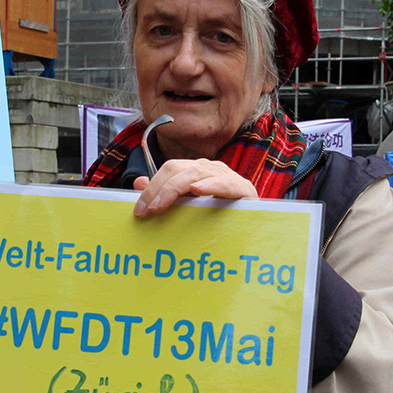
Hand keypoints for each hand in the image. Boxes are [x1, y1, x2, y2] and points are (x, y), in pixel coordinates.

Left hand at [133, 158, 257, 216]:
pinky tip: (197, 190)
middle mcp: (210, 168)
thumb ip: (164, 194)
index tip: (138, 210)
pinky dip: (209, 186)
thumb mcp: (188, 205)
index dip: (151, 188)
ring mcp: (226, 176)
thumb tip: (137, 183)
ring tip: (161, 205)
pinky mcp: (242, 188)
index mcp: (196, 170)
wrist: (255, 223)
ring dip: (174, 189)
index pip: (168, 170)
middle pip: (177, 169)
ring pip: (194, 174)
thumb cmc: (220, 215)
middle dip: (157, 189)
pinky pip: (223, 184)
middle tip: (146, 211)